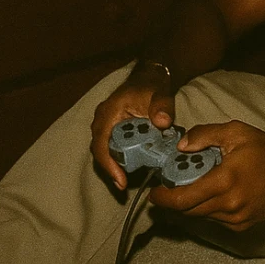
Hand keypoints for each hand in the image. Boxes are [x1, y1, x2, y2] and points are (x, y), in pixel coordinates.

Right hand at [90, 63, 175, 189]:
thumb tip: (162, 122)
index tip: (121, 181)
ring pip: (106, 151)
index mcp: (108, 113)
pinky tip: (134, 168)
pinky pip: (114, 147)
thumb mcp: (160, 93)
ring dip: (115, 165)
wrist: (150, 77)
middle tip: (124, 186)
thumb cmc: (152, 85)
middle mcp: (102, 120)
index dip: (109, 164)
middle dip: (111, 169)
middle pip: (101, 151)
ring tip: (127, 182)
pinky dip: (121, 158)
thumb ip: (163, 106)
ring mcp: (107, 126)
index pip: (101, 144)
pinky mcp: (114, 130)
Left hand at [147, 121, 264, 230]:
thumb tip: (180, 146)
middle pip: (188, 211)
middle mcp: (229, 204)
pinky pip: (215, 220)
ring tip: (194, 187)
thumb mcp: (236, 132)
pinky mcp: (242, 225)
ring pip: (201, 216)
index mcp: (225, 180)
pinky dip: (208, 209)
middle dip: (174, 201)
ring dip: (192, 205)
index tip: (154, 192)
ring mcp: (236, 218)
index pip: (182, 199)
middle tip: (169, 187)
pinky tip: (215, 194)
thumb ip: (204, 135)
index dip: (163, 198)